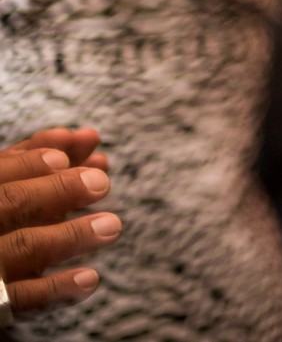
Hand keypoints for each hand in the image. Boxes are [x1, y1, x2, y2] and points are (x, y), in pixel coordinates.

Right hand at [0, 129, 120, 317]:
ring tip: (112, 226)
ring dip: (70, 236)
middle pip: (8, 205)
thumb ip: (35, 164)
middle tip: (102, 182)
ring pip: (22, 248)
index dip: (26, 162)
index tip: (62, 156)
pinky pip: (23, 299)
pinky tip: (90, 278)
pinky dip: (57, 289)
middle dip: (56, 190)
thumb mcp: (10, 188)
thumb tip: (83, 140)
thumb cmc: (6, 221)